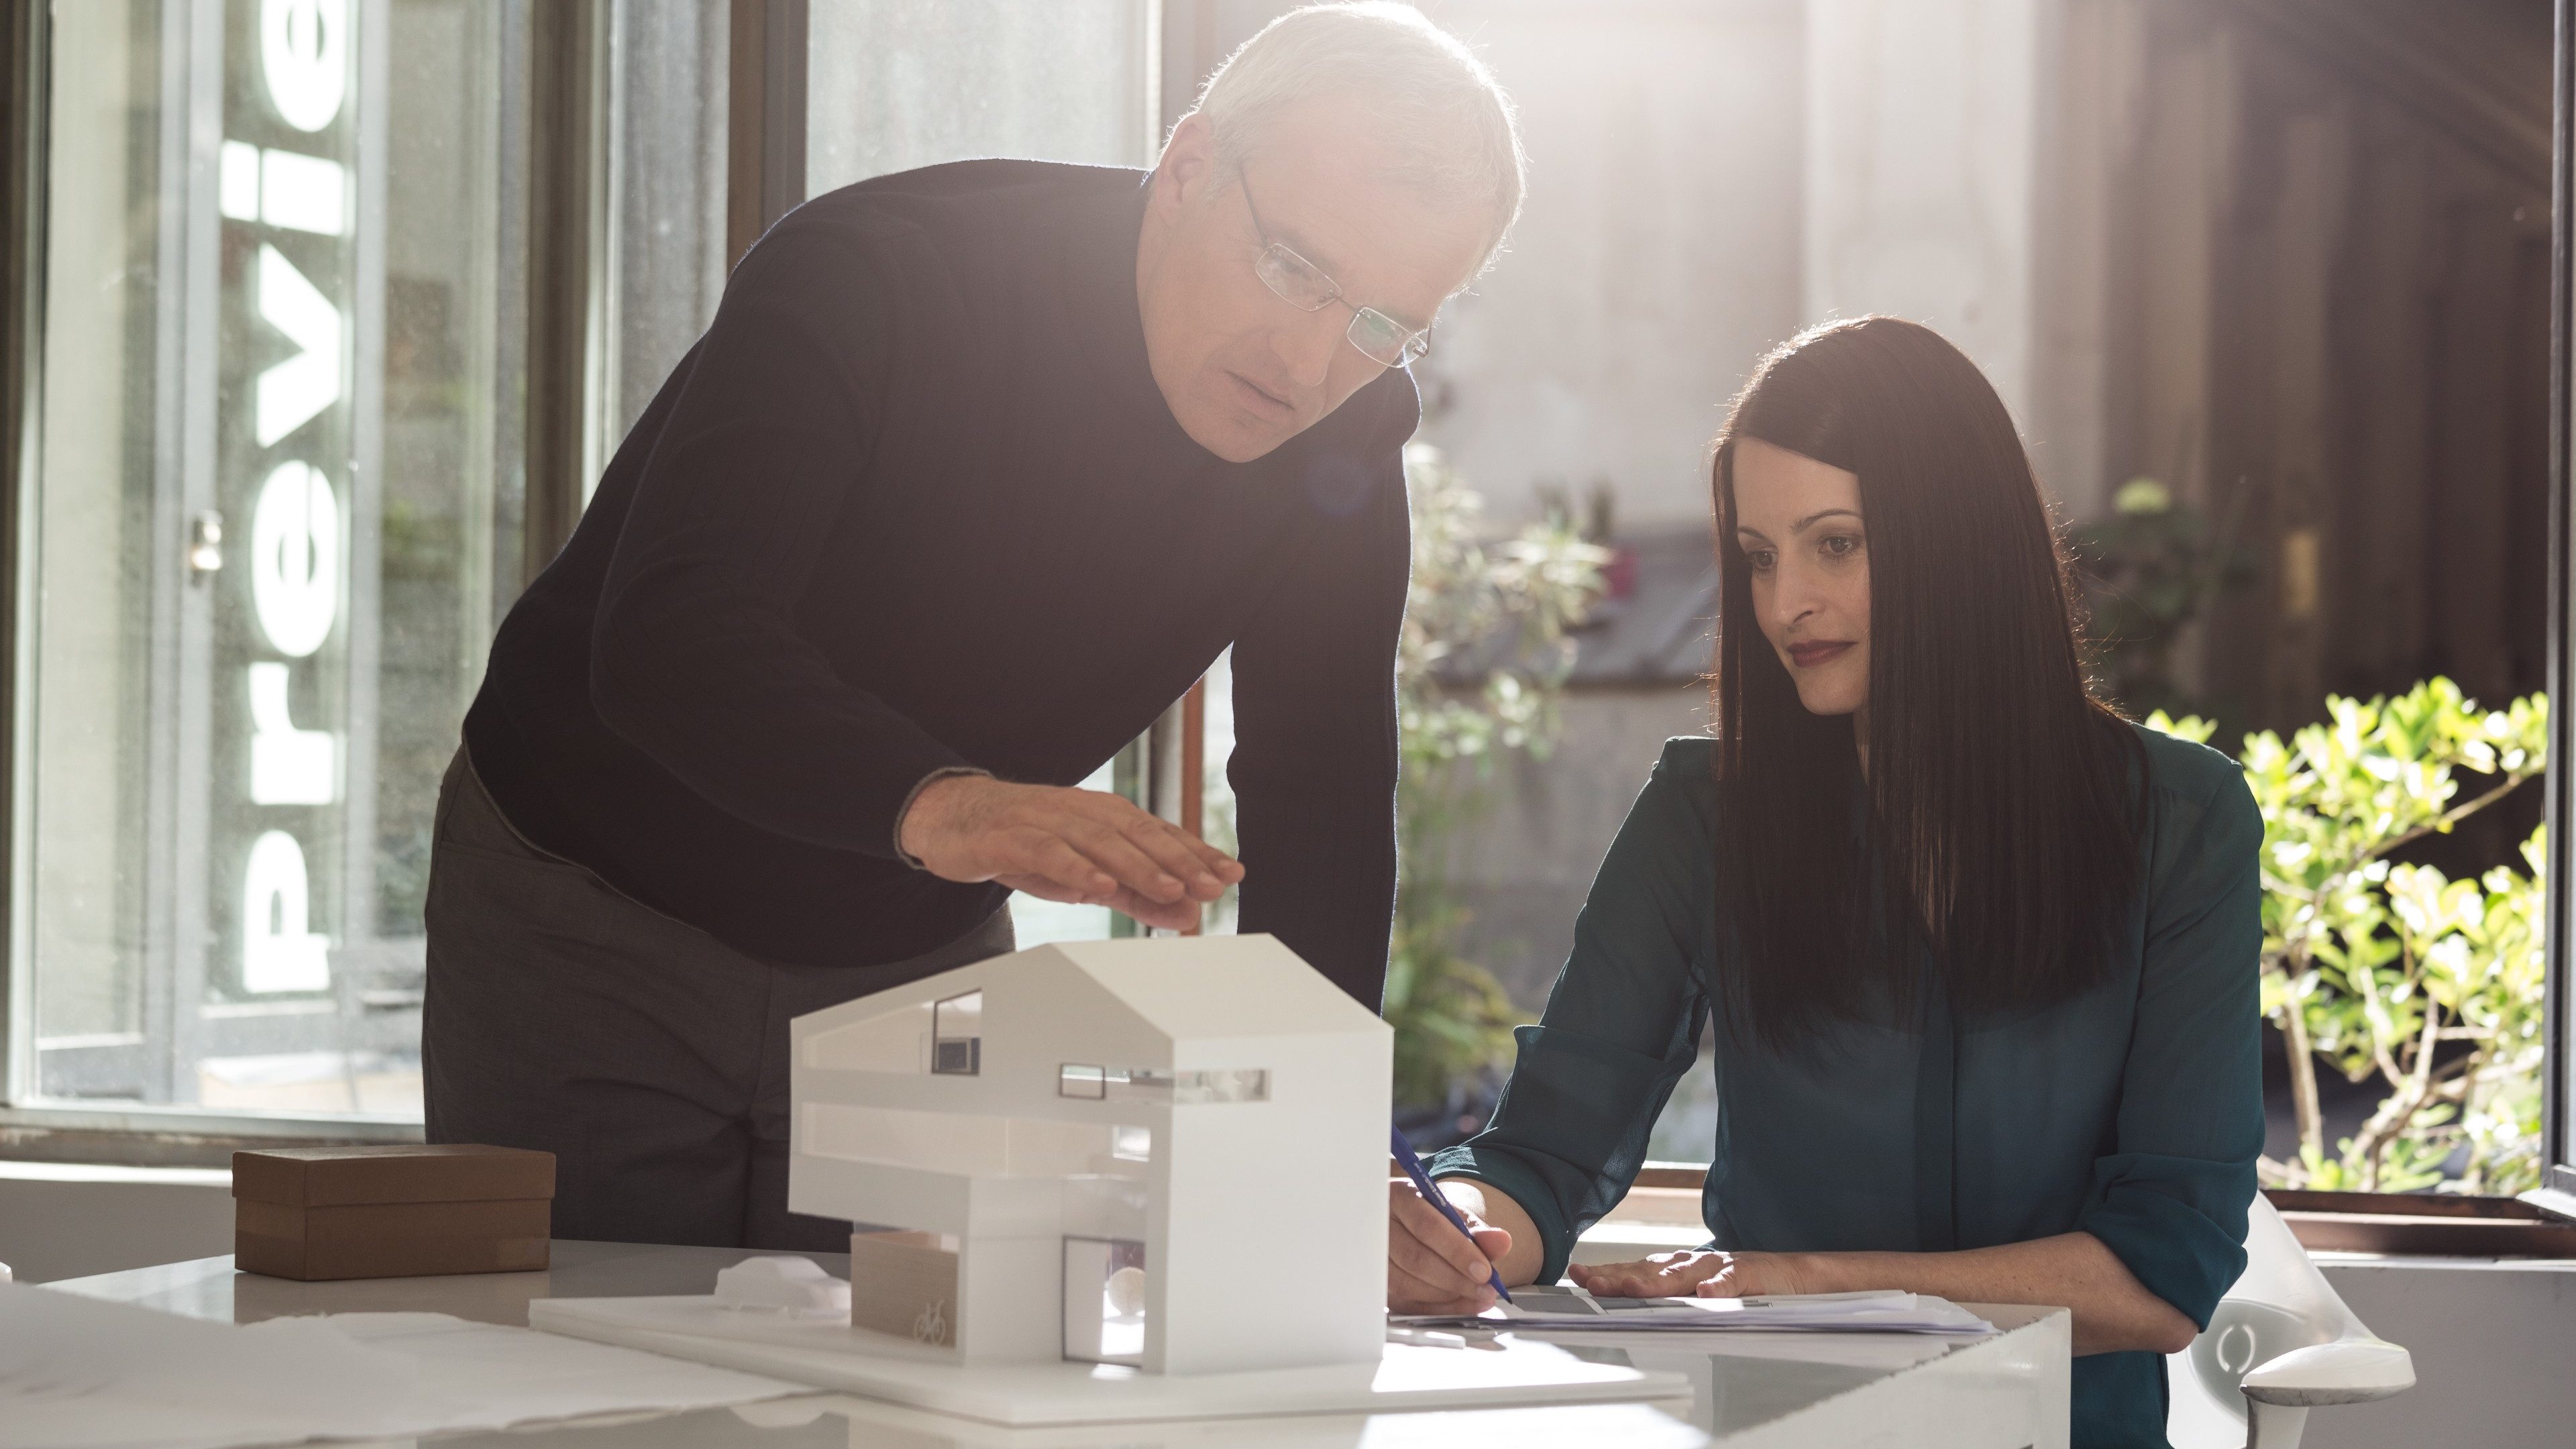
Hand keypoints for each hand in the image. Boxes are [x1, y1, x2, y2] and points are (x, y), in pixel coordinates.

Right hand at [899, 774, 1241, 931]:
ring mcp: (1044, 821)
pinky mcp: (1009, 837)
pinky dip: (1075, 868)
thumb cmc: (1024, 843)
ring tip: (1169, 888)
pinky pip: (1046, 851)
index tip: (1231, 873)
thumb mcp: (1085, 873)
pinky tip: (1099, 885)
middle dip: (1179, 860)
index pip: (1159, 833)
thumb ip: (1135, 894)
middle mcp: (1080, 812)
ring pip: (1098, 841)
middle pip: (1137, 834)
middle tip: (1211, 884)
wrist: (953, 820)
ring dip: (1137, 865)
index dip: (1197, 853)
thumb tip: (1187, 912)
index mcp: (1103, 816)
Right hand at [1388, 1179, 1512, 1314]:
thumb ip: (1478, 1230)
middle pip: (1415, 1258)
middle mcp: (1378, 1225)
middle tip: (1485, 1289)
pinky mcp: (1376, 1283)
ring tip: (1478, 1297)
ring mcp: (1371, 1256)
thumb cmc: (1432, 1218)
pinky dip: (1437, 1309)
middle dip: (1456, 1278)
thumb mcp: (1455, 1217)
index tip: (1485, 1270)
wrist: (1409, 1225)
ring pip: (1407, 1284)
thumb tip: (1502, 1241)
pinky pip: (1404, 1304)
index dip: (1458, 1251)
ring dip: (1448, 1296)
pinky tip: (1461, 1306)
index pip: (1427, 1226)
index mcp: (1399, 1197)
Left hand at [1567, 1248, 1808, 1299]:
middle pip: (1649, 1270)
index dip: (1607, 1272)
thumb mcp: (1693, 1292)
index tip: (1578, 1275)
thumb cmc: (1734, 1284)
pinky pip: (1732, 1282)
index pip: (1634, 1269)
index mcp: (1675, 1268)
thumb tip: (1620, 1299)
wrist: (1788, 1274)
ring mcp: (1718, 1267)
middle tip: (1591, 1283)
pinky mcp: (1748, 1275)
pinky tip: (1706, 1295)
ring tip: (1633, 1289)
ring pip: (1684, 1274)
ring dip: (1657, 1282)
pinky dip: (1719, 1288)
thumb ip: (1663, 1295)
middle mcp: (1690, 1263)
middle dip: (1618, 1277)